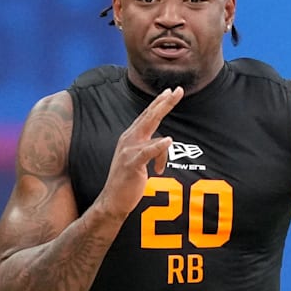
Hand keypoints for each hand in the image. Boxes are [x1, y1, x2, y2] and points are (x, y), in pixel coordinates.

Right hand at [99, 87, 183, 217]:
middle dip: (165, 103)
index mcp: (131, 137)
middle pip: (150, 117)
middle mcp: (128, 139)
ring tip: (158, 170)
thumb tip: (166, 143)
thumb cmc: (128, 181)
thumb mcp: (140, 159)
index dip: (159, 102)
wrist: (112, 200)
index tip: (171, 91)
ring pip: (153, 136)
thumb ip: (151, 147)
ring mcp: (129, 150)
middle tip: (178, 90)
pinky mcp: (132, 163)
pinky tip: (169, 140)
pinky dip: (159, 146)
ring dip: (162, 154)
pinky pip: (148, 151)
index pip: (147, 116)